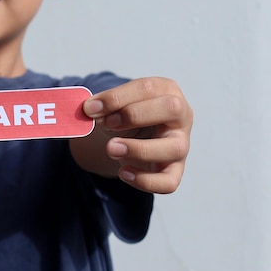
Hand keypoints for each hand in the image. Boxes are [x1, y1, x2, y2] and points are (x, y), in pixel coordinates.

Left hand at [83, 77, 192, 193]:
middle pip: (172, 108)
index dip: (117, 98)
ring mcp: (181, 145)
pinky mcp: (175, 171)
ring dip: (139, 149)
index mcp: (166, 91)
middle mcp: (180, 116)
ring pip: (174, 148)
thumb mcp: (115, 107)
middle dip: (134, 115)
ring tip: (112, 149)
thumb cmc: (126, 118)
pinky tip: (123, 172)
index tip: (91, 108)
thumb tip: (89, 110)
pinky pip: (168, 182)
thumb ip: (103, 106)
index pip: (148, 88)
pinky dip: (144, 180)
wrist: (133, 139)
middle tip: (107, 124)